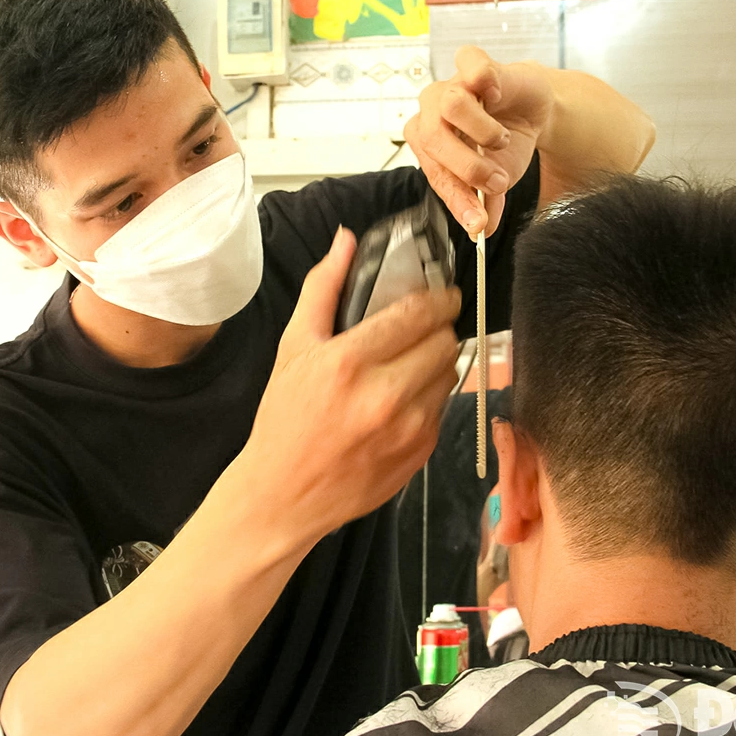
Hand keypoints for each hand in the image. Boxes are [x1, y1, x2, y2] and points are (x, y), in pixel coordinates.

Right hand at [239, 227, 461, 544]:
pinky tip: (402, 400)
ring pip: (452, 374)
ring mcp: (408, 428)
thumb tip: (345, 240)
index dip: (439, 298)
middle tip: (423, 329)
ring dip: (438, 363)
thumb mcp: (293, 347)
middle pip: (445, 341)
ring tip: (410, 365)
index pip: (420, 312)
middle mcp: (385, 395)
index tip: (441, 295)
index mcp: (350, 361)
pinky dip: (431, 397)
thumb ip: (323, 288)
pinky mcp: (421, 453)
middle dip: (439, 329)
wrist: (283, 496)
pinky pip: (444, 408)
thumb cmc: (284, 419)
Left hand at [405, 46, 553, 237]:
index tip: (477, 220)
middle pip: (434, 139)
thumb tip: (482, 232)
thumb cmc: (507, 141)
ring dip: (483, 131)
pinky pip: (470, 65)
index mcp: (429, 144)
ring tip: (502, 140)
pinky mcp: (474, 63)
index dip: (458, 199)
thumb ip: (487, 203)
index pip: (435, 173)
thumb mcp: (499, 178)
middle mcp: (432, 114)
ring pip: (450, 106)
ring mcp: (451, 85)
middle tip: (498, 181)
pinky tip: (496, 96)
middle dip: (468, 168)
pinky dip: (484, 82)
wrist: (533, 110)